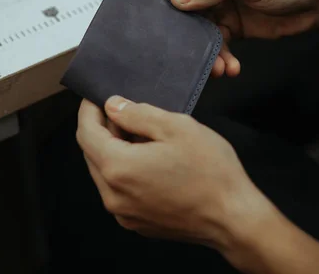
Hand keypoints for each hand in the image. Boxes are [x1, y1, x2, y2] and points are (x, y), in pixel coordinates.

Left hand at [75, 96, 275, 248]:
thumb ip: (138, 113)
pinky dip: (126, 171)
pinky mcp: (137, 222)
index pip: (86, 133)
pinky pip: (119, 190)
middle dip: (103, 129)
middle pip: (92, 153)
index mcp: (119, 168)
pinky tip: (150, 160)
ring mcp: (124, 213)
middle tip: (124, 111)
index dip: (89, 110)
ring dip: (115, 150)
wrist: (232, 217)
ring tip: (142, 135)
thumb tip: (114, 106)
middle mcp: (113, 195)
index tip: (97, 97)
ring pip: (105, 172)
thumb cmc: (211, 172)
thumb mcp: (177, 127)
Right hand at [152, 0, 318, 77]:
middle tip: (184, 55)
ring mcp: (224, 6)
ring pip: (200, 32)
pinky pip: (218, 44)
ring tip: (217, 66)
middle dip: (184, 35)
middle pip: (184, 10)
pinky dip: (222, 57)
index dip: (162, 1)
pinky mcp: (235, 26)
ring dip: (206, 52)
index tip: (155, 26)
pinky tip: (230, 67)